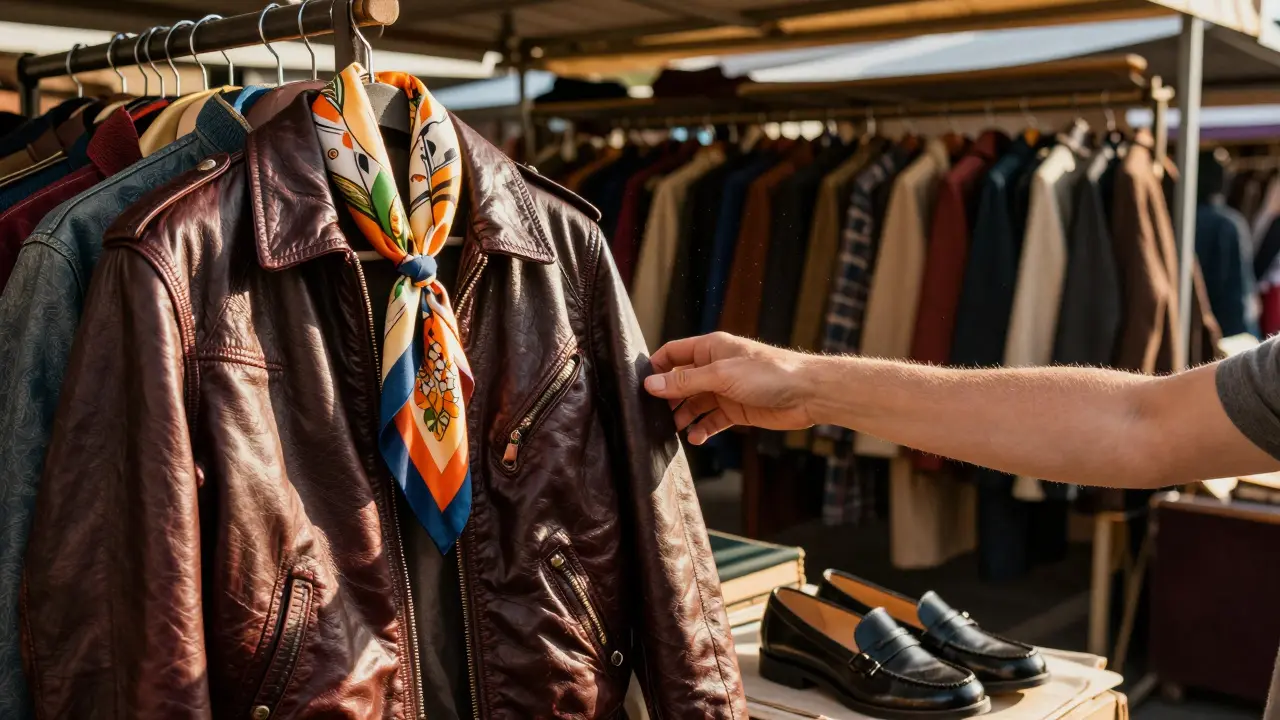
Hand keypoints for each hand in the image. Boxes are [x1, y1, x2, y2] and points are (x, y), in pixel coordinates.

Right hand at [644, 332, 818, 444]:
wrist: (807, 394)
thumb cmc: (769, 374)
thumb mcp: (721, 376)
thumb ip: (685, 382)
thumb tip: (651, 385)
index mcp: (710, 348)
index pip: (673, 353)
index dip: (656, 368)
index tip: (640, 386)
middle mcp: (715, 367)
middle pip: (680, 381)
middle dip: (667, 397)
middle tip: (653, 414)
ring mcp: (725, 389)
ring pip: (694, 403)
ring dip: (683, 416)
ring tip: (673, 429)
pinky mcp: (736, 409)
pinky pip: (711, 419)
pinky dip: (702, 429)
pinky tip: (696, 438)